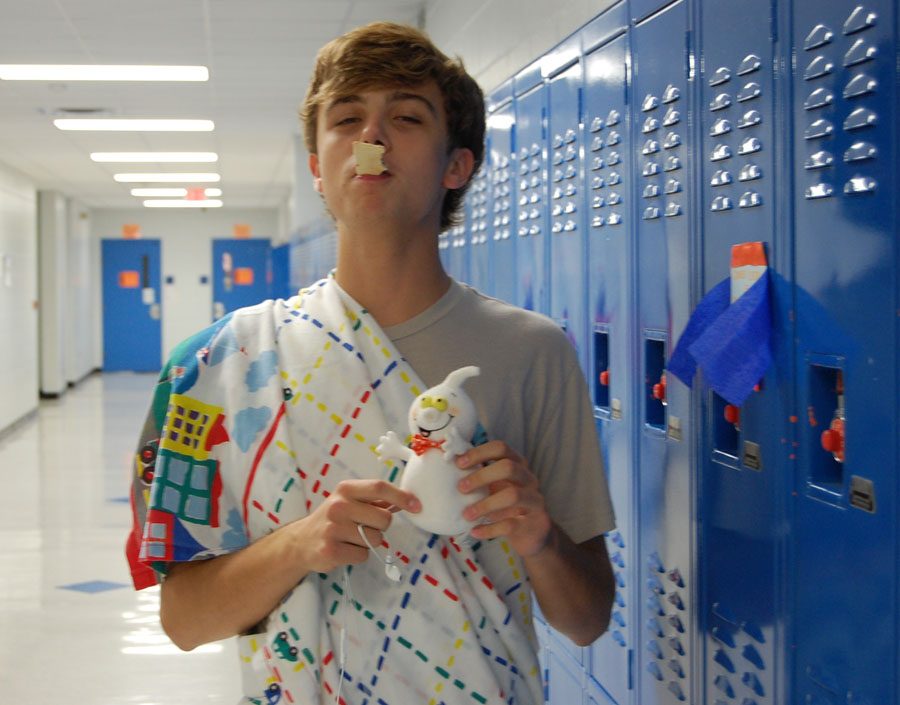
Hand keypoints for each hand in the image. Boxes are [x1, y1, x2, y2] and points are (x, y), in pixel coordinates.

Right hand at [291, 479, 419, 573]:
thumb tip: (408, 500)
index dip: (401, 496)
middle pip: (384, 518)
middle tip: (364, 527)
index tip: (417, 506)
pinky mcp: (331, 550)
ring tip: (350, 539)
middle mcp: (339, 506)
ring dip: (368, 543)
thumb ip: (375, 500)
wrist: (301, 542)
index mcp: (346, 489)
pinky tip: (344, 549)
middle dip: (381, 527)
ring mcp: (334, 528)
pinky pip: (363, 556)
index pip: (379, 487)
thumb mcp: (349, 501)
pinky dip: (358, 555)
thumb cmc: (333, 519)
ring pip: (376, 540)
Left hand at [456, 441, 551, 556]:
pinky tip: (475, 531)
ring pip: (513, 496)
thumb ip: (480, 477)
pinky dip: (489, 529)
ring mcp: (535, 501)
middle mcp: (529, 479)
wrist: (532, 533)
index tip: (459, 464)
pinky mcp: (534, 524)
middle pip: (508, 467)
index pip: (501, 448)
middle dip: (481, 476)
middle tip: (461, 488)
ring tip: (466, 515)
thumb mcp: (496, 488)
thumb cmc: (507, 506)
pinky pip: (510, 524)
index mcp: (518, 465)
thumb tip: (449, 466)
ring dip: (485, 505)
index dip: (479, 453)